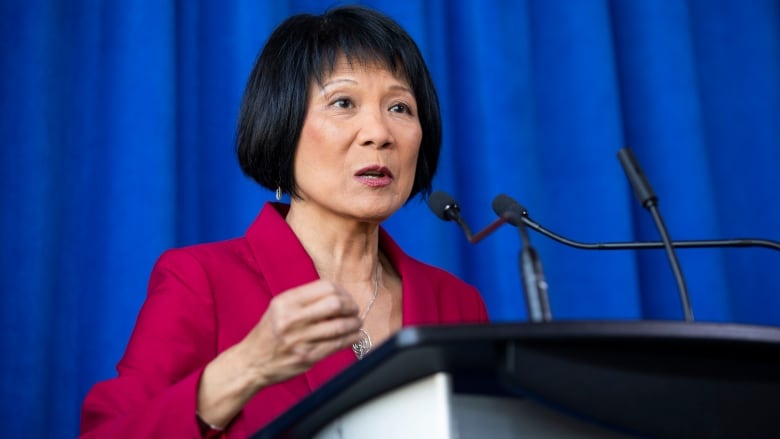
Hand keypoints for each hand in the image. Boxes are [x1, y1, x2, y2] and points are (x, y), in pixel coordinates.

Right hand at [240, 279, 361, 383]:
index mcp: (286, 302)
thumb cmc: (269, 333)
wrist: (251, 362)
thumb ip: (305, 300)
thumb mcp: (280, 308)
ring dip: (355, 324)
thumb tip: (338, 295)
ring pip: (339, 326)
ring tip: (357, 323)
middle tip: (354, 310)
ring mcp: (300, 339)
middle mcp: (292, 319)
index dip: (342, 291)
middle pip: (335, 304)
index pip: (325, 287)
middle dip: (351, 306)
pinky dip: (352, 339)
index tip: (346, 297)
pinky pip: (337, 345)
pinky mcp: (307, 357)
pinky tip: (357, 336)